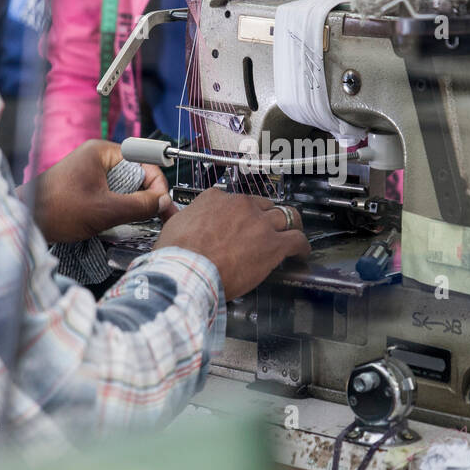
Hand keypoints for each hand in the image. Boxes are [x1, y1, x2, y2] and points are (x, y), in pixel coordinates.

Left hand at [22, 140, 175, 242]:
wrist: (26, 220)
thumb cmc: (57, 210)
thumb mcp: (106, 210)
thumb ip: (140, 205)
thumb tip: (162, 203)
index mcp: (102, 152)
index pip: (144, 161)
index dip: (156, 184)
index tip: (161, 204)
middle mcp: (96, 157)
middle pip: (135, 173)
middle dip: (144, 194)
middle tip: (150, 215)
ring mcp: (89, 170)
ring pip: (124, 185)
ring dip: (130, 202)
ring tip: (130, 219)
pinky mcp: (85, 185)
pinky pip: (111, 192)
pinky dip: (117, 206)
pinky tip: (115, 219)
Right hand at [154, 187, 310, 297]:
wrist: (189, 271)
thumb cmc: (178, 255)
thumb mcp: (172, 226)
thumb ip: (176, 216)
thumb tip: (168, 211)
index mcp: (215, 199)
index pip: (232, 199)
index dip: (237, 212)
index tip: (238, 220)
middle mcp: (240, 205)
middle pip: (262, 204)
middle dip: (265, 216)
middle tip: (266, 227)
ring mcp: (259, 223)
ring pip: (285, 216)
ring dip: (290, 224)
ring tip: (292, 232)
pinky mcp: (273, 244)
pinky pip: (296, 239)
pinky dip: (301, 245)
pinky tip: (301, 251)